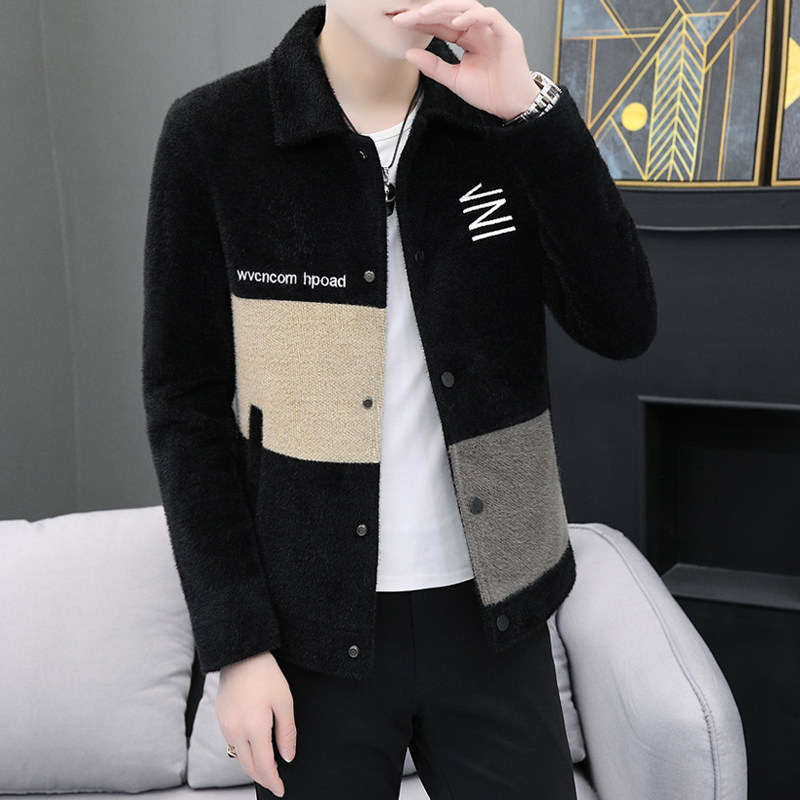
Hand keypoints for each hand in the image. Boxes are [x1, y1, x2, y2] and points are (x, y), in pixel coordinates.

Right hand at [216, 651, 295, 797]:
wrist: (241, 654)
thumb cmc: (265, 674)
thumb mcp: (284, 701)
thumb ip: (287, 732)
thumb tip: (288, 757)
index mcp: (255, 727)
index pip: (264, 766)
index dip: (273, 781)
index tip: (281, 789)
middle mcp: (236, 730)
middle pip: (249, 766)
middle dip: (263, 778)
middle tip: (275, 783)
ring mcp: (225, 725)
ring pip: (239, 756)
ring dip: (252, 766)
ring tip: (267, 768)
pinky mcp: (220, 718)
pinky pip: (232, 743)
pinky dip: (244, 752)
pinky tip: (253, 748)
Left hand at [391, 0, 539, 120]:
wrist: (512, 106)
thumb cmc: (490, 92)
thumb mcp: (454, 79)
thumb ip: (433, 66)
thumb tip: (410, 54)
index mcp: (467, 38)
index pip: (441, 23)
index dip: (420, 22)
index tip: (399, 23)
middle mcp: (479, 29)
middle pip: (451, 11)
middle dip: (427, 12)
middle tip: (404, 17)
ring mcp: (493, 29)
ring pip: (468, 7)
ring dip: (445, 8)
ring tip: (424, 14)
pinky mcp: (506, 34)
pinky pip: (489, 16)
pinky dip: (471, 16)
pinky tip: (454, 23)